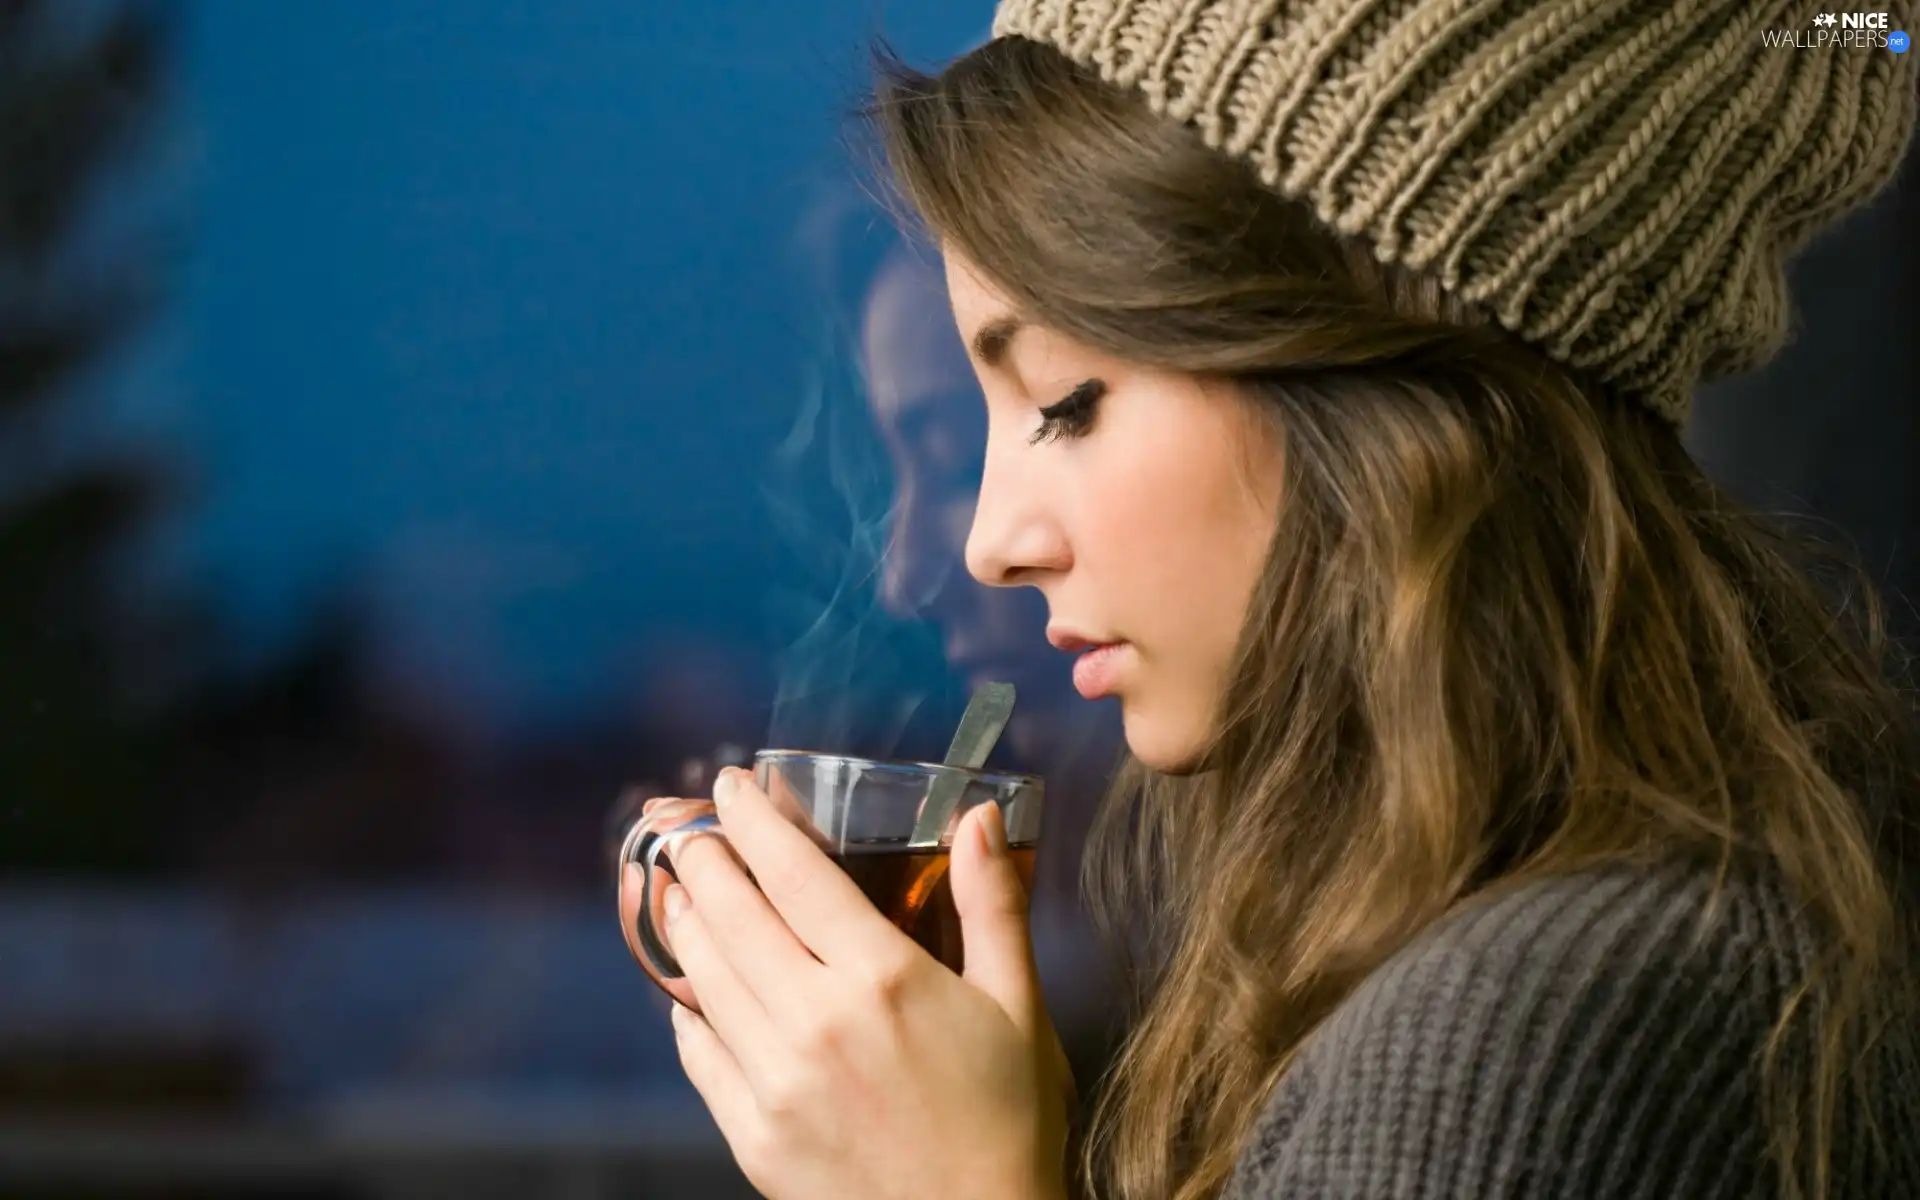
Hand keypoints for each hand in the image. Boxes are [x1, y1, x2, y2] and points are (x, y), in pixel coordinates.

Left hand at [652, 766, 1074, 1199]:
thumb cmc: (1009, 1123)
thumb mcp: (1019, 1006)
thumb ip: (994, 905)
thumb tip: (979, 816)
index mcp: (884, 978)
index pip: (794, 873)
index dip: (753, 821)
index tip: (729, 786)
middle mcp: (816, 1020)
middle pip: (732, 915)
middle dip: (702, 862)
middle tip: (688, 831)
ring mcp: (776, 1081)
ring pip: (706, 978)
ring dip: (685, 923)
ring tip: (680, 893)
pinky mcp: (754, 1135)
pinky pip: (700, 1057)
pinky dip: (687, 1013)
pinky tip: (689, 993)